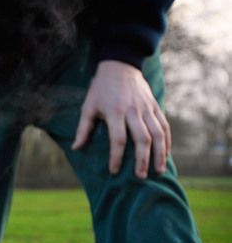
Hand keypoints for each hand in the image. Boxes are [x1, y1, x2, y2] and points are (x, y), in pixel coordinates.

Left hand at [72, 60, 170, 178]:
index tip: (114, 171)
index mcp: (115, 112)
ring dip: (159, 154)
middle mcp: (133, 111)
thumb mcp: (88, 107)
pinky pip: (164, 126)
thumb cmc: (100, 89)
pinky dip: (166, 142)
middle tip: (140, 177)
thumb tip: (76, 148)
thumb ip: (83, 129)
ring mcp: (147, 108)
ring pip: (157, 133)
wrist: (120, 66)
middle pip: (142, 138)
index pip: (118, 139)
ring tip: (158, 171)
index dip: (116, 157)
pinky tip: (165, 155)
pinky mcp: (155, 106)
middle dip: (142, 159)